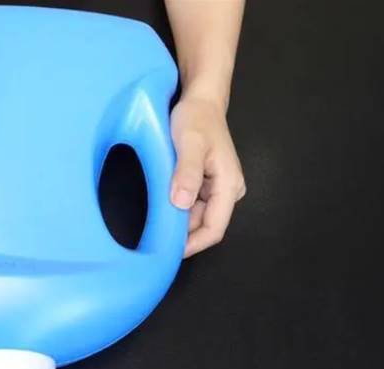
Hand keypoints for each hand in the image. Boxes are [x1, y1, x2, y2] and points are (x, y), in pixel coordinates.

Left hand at [169, 96, 245, 257]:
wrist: (200, 101)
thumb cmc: (197, 118)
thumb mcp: (190, 143)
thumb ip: (187, 173)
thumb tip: (181, 203)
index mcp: (229, 185)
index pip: (214, 229)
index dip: (193, 244)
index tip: (169, 252)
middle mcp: (227, 191)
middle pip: (205, 225)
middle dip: (182, 232)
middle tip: (154, 235)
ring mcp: (217, 188)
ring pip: (196, 216)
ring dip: (177, 219)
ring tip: (155, 217)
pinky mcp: (207, 183)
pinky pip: (192, 204)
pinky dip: (177, 207)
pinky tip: (161, 204)